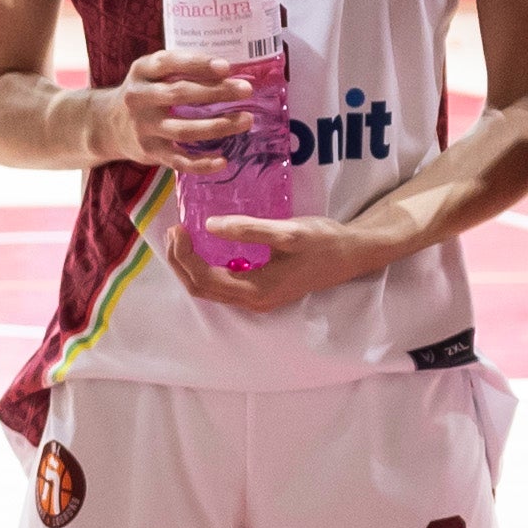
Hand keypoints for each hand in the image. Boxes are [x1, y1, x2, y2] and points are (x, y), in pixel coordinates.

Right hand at [105, 50, 266, 173]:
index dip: (197, 64)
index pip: (168, 63)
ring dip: (218, 126)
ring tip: (246, 120)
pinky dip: (201, 163)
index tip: (226, 66)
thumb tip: (230, 71)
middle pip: (180, 94)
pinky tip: (223, 161)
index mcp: (141, 71)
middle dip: (217, 92)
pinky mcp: (150, 152)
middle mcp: (139, 98)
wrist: (107, 124)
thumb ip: (180, 68)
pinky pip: (178, 160)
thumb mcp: (151, 72)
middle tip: (246, 90)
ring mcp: (143, 127)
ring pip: (184, 129)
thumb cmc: (145, 92)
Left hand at [160, 207, 386, 314]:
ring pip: (210, 287)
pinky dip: (205, 265)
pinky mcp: (261, 289)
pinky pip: (222, 282)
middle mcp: (252, 300)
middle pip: (201, 288)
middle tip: (174, 230)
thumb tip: (209, 226)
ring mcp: (256, 298)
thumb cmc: (324, 242)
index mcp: (255, 290)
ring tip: (182, 236)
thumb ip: (248, 230)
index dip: (184, 255)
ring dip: (190, 264)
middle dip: (180, 261)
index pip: (204, 278)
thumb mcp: (287, 231)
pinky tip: (204, 245)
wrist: (353, 254)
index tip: (179, 227)